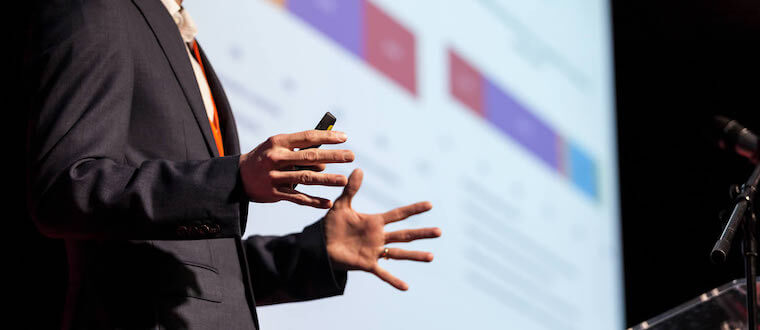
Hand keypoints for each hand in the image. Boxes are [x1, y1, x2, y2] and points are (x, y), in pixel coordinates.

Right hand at [239, 130, 354, 207]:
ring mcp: (275, 176)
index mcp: (278, 142)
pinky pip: (298, 198)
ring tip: (344, 180)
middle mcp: (276, 158)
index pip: (307, 137)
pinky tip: (328, 203)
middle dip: (333, 156)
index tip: (345, 138)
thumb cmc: (265, 158)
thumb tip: (325, 160)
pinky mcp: (274, 193)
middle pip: (310, 157)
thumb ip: (299, 150)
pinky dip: (314, 201)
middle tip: (351, 156)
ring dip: (327, 180)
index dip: (327, 137)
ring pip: (306, 178)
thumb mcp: (277, 147)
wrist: (237, 177)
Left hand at [324, 169, 441, 290]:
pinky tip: (406, 287)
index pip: (398, 214)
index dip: (413, 209)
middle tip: (439, 231)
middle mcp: (379, 237)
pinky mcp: (366, 264)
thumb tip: (359, 169)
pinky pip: (383, 273)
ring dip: (415, 255)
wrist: (320, 245)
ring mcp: (374, 251)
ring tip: (432, 256)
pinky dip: (394, 280)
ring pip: (399, 253)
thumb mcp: (341, 205)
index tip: (429, 204)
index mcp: (375, 222)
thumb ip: (351, 189)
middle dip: (422, 233)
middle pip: (405, 235)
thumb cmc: (331, 225)